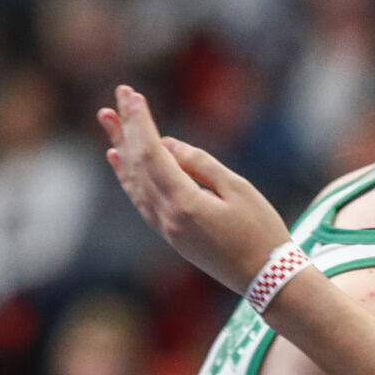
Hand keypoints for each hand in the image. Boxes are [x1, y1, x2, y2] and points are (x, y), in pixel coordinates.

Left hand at [99, 85, 289, 293]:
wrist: (266, 279)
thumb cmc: (261, 232)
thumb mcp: (238, 190)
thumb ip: (201, 164)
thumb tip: (170, 145)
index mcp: (184, 203)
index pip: (152, 153)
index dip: (140, 122)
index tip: (132, 95)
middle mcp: (166, 216)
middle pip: (136, 165)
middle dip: (125, 130)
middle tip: (113, 100)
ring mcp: (166, 228)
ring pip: (134, 182)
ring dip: (121, 149)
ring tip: (109, 122)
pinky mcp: (171, 235)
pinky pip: (140, 198)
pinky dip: (128, 175)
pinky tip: (119, 159)